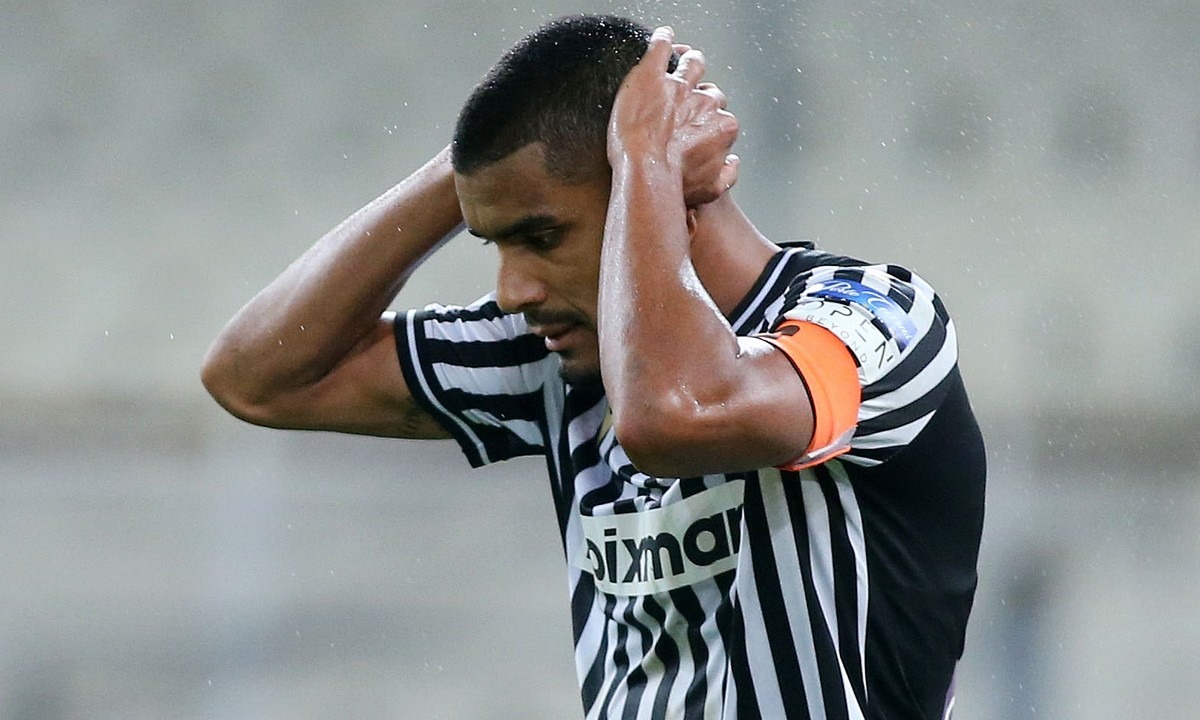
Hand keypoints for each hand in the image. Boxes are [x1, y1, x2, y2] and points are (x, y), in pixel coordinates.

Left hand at [608, 26, 739, 206]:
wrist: (647, 171)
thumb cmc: (676, 184)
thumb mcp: (709, 188)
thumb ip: (727, 175)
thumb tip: (733, 161)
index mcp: (722, 125)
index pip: (722, 116)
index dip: (710, 119)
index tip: (699, 124)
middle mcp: (705, 102)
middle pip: (709, 89)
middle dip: (701, 91)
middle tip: (689, 94)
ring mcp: (679, 85)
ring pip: (692, 63)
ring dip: (689, 59)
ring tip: (683, 56)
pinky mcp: (652, 73)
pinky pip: (661, 47)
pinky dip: (663, 39)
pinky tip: (663, 36)